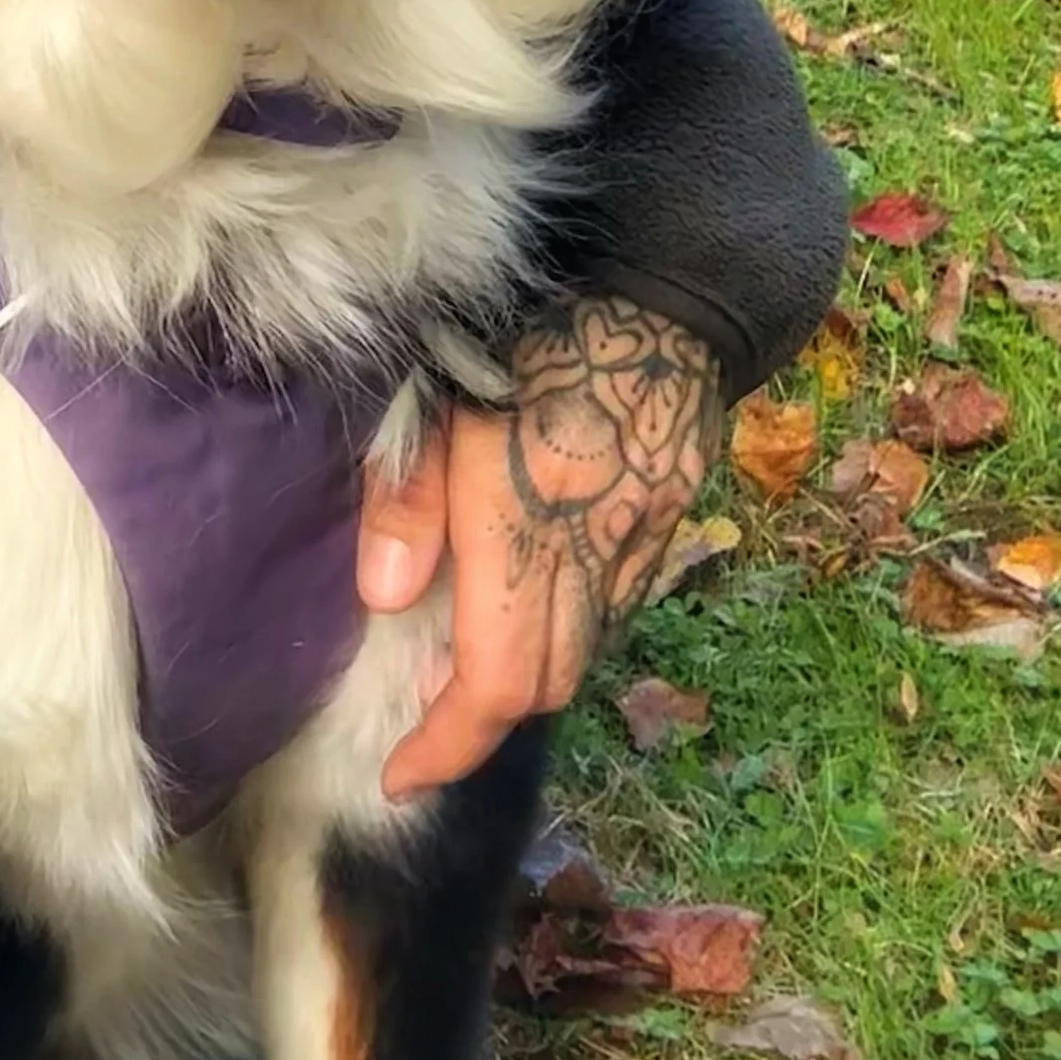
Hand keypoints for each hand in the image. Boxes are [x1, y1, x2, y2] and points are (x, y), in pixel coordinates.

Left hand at [357, 294, 722, 797]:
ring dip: (529, 671)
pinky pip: (619, 602)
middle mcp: (595, 551)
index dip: (446, 743)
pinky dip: (571, 623)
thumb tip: (387, 597)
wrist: (662, 285)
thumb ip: (407, 494)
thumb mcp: (436, 389)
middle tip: (426, 722)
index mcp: (526, 522)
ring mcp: (645, 540)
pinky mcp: (673, 519)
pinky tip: (536, 593)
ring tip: (471, 657)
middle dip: (482, 719)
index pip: (494, 681)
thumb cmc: (526, 323)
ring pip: (587, 648)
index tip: (399, 774)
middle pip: (545, 682)